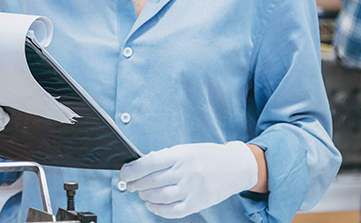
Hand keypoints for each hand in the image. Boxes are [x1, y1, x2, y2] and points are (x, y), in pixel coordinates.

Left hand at [119, 141, 257, 218]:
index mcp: (182, 155)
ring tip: (142, 193)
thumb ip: (166, 158)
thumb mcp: (187, 150)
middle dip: (135, 184)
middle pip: (152, 181)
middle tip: (130, 185)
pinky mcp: (197, 203)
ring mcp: (192, 189)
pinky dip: (157, 210)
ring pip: (159, 197)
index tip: (124, 173)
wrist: (235, 167)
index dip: (133, 169)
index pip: (150, 162)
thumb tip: (141, 166)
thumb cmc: (208, 157)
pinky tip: (152, 205)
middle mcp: (186, 172)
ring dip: (145, 196)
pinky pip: (172, 211)